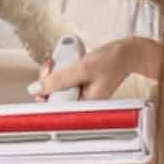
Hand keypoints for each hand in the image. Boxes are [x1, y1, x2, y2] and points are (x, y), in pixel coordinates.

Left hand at [31, 36, 163, 100]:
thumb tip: (36, 89)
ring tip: (56, 61)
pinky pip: (63, 81)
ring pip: (56, 88)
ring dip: (52, 73)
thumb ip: (58, 80)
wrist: (127, 53)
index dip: (44, 95)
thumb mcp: (82, 69)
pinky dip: (60, 70)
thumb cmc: (112, 62)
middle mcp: (82, 103)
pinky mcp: (79, 85)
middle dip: (47, 80)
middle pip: (52, 98)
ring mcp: (80, 94)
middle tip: (50, 66)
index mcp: (84, 106)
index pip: (55, 110)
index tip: (41, 82)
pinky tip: (62, 62)